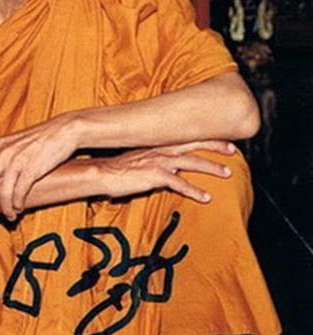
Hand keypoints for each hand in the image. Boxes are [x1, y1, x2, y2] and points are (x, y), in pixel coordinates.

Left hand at [0, 113, 77, 222]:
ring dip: (3, 209)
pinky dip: (18, 204)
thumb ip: (0, 155)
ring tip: (9, 216)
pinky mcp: (33, 169)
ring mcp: (18, 160)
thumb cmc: (39, 139)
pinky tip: (19, 208)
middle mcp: (3, 152)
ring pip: (2, 192)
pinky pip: (19, 193)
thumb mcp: (14, 142)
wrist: (65, 130)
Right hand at [96, 140, 236, 202]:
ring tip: (227, 173)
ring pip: (192, 161)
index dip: (205, 138)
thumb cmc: (118, 169)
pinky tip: (206, 197)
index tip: (220, 139)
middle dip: (215, 146)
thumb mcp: (139, 160)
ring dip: (211, 167)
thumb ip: (155, 162)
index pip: (186, 137)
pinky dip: (194, 190)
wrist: (101, 173)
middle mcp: (161, 149)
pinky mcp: (155, 175)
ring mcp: (159, 161)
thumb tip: (167, 170)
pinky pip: (179, 183)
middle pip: (194, 144)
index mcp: (158, 144)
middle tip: (233, 149)